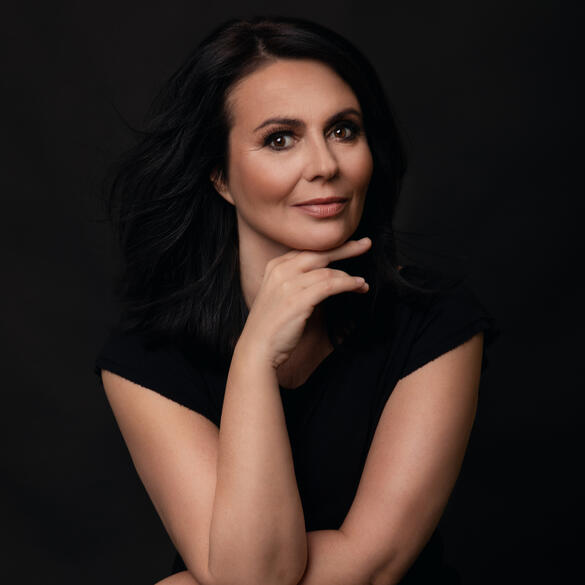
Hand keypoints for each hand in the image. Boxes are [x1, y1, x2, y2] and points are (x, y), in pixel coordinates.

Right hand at [238, 237, 371, 368]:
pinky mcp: (299, 300)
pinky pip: (330, 285)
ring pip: (328, 271)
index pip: (308, 249)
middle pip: (320, 253)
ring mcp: (288, 284)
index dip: (331, 246)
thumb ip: (296, 281)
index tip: (349, 245)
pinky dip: (348, 284)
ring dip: (350, 276)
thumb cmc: (271, 326)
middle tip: (365, 244)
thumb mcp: (279, 294)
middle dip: (346, 248)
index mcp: (275, 266)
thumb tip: (325, 276)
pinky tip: (358, 286)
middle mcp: (281, 270)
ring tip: (362, 284)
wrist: (257, 348)